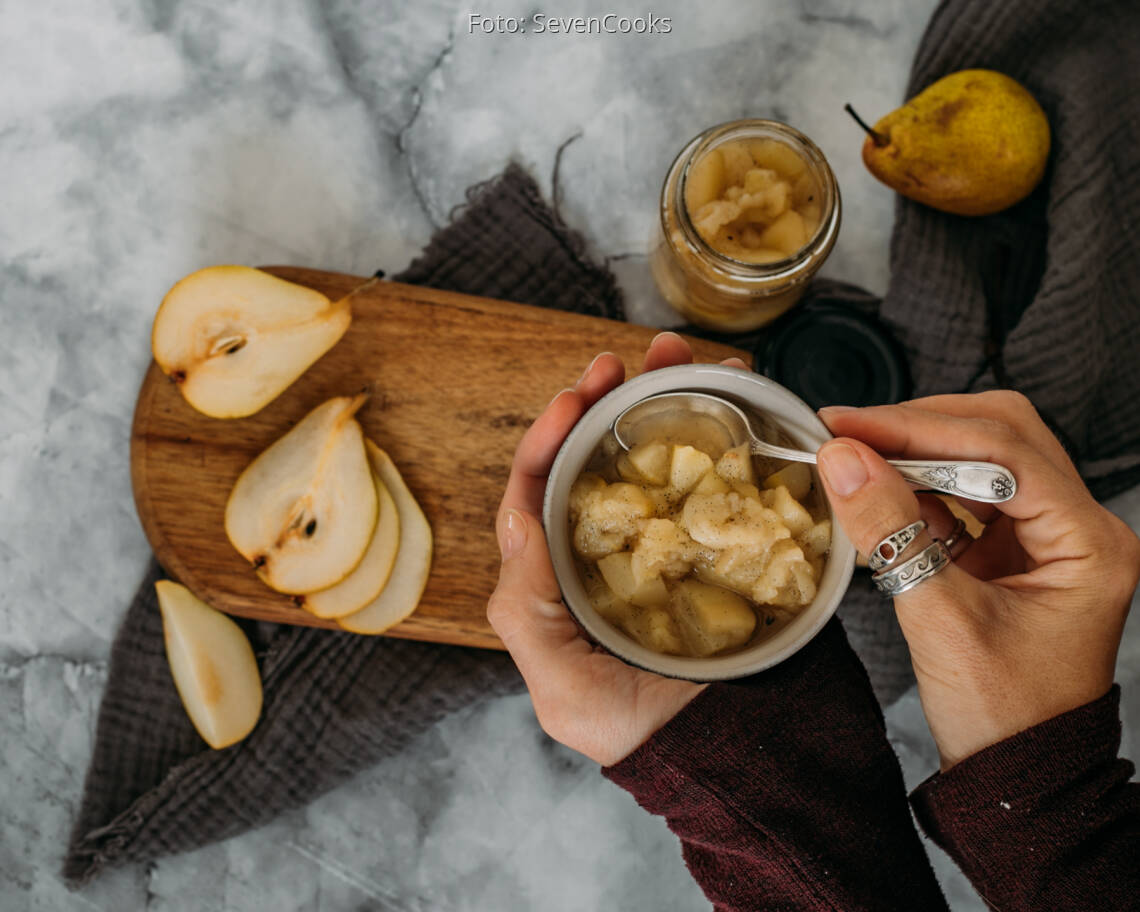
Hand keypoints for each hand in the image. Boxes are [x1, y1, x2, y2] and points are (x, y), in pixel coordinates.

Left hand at [488, 333, 749, 765]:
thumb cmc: (638, 737)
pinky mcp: (718, 551)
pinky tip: (736, 404)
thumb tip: (515, 517)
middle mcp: (607, 555)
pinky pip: (713, 483)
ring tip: (685, 359)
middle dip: (609, 401)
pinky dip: (720, 439)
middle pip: (596, 460)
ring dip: (663, 403)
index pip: (539, 491)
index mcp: (558, 579)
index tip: (577, 394)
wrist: (738, 766)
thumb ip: (524, 611)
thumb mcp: (563, 688)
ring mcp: (664, 550)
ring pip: (652, 460)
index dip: (550, 435)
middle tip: (631, 358)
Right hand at [817, 392, 1139, 768]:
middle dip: (921, 427)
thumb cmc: (1000, 716)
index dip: (920, 430)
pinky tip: (877, 488)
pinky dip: (917, 485)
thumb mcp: (939, 620)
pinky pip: (965, 495)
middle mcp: (1079, 527)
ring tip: (854, 454)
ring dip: (915, 451)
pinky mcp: (1013, 550)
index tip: (850, 427)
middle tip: (849, 432)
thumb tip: (842, 460)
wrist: (1013, 774)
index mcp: (1089, 542)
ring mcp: (1047, 536)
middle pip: (1002, 435)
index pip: (1004, 452)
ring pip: (982, 457)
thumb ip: (890, 531)